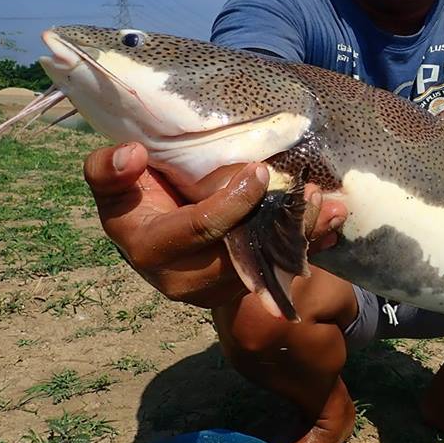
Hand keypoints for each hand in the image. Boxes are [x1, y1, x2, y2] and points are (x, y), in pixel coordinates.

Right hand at [83, 143, 347, 308]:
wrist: (155, 226)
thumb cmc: (137, 195)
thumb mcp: (115, 183)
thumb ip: (110, 171)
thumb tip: (131, 154)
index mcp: (150, 248)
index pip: (196, 231)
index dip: (230, 204)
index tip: (259, 171)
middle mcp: (184, 279)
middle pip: (239, 257)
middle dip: (279, 223)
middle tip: (311, 189)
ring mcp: (217, 288)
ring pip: (266, 267)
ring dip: (301, 237)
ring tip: (333, 207)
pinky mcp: (242, 285)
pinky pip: (279, 268)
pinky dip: (308, 245)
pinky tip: (334, 223)